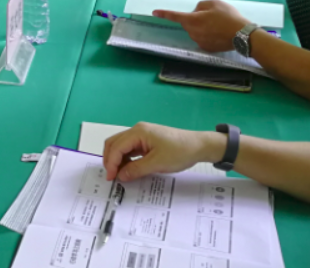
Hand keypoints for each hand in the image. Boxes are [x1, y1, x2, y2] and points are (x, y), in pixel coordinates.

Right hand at [103, 122, 224, 181]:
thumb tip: (120, 176)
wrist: (198, 146)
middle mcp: (137, 131)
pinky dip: (126, 159)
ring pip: (121, 146)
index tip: (111, 178)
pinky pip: (130, 149)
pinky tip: (128, 169)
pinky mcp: (146, 141)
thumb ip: (136, 169)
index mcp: (138, 132)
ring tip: (120, 175)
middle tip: (112, 177)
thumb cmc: (179, 152)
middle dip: (110, 160)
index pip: (116, 147)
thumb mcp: (157, 164)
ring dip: (117, 159)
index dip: (111, 163)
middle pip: (114, 143)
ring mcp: (141, 135)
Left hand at [152, 0, 250, 52]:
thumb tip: (196, 12)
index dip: (164, 14)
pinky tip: (220, 33)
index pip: (175, 16)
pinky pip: (203, 38)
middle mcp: (193, 32)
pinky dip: (208, 34)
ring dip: (202, 27)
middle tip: (212, 15)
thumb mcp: (214, 3)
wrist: (242, 35)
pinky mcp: (206, 48)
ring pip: (196, 31)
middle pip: (188, 23)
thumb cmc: (228, 16)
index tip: (154, 12)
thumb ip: (201, 6)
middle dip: (195, 18)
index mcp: (192, 20)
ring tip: (219, 24)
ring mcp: (199, 41)